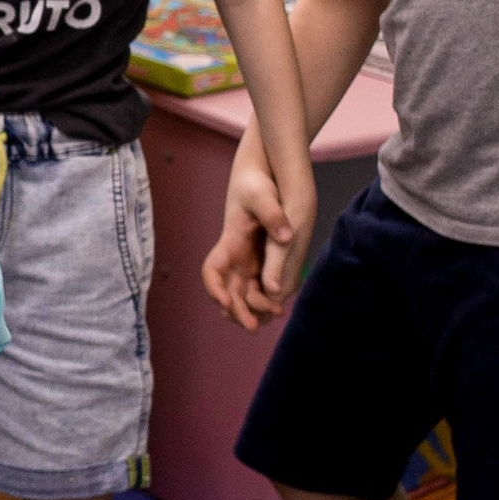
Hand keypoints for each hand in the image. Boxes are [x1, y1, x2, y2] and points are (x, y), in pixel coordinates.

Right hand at [204, 150, 310, 329]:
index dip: (214, 290)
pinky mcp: (262, 262)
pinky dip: (266, 300)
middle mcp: (235, 257)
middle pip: (228, 292)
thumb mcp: (263, 194)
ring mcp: (248, 261)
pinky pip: (260, 289)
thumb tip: (286, 238)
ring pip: (244, 295)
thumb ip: (274, 215)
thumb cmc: (258, 182)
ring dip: (253, 309)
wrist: (263, 174)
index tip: (227, 303)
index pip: (212, 271)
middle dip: (238, 311)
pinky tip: (280, 305)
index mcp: (230, 242)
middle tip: (254, 326)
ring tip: (274, 315)